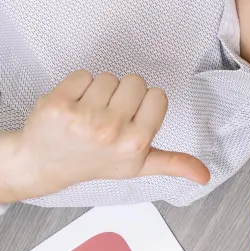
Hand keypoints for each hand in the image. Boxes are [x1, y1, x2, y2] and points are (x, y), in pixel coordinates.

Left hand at [3, 71, 209, 201]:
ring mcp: (84, 117)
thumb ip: (173, 164)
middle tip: (108, 115)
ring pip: (108, 77)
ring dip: (99, 91)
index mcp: (136, 143)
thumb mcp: (137, 166)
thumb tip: (205, 175)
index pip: (157, 96)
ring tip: (88, 113)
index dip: (145, 104)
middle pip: (135, 81)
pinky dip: (77, 86)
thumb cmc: (94, 162)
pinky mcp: (59, 103)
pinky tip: (72, 106)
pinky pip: (82, 75)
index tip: (131, 118)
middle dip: (123, 94)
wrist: (43, 164)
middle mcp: (112, 131)